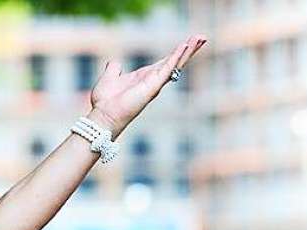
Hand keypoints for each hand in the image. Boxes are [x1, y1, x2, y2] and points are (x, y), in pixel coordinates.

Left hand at [88, 36, 207, 136]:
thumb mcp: (109, 77)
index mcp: (144, 77)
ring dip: (188, 51)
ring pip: (175, 64)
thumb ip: (114, 69)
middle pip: (175, 62)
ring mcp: (154, 83)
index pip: (165, 62)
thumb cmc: (105, 101)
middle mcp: (152, 80)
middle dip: (189, 50)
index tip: (189, 42)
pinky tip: (185, 46)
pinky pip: (168, 68)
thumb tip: (114, 63)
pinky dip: (176, 57)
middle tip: (203, 38)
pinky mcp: (153, 86)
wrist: (103, 115)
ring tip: (200, 39)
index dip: (177, 53)